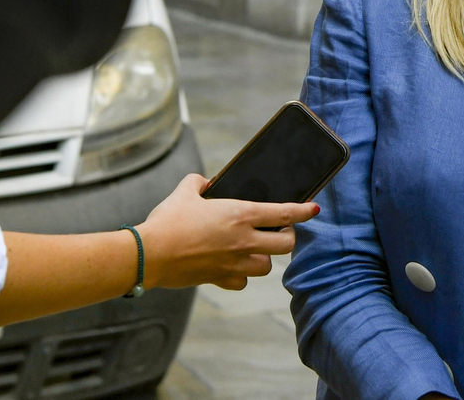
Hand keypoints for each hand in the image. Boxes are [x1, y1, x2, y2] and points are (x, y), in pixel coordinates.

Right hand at [135, 174, 318, 290]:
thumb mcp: (184, 191)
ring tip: (257, 249)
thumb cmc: (167, 221)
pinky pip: (241, 282)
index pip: (284, 213)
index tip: (314, 209)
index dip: (303, 211)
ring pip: (266, 266)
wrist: (149, 254)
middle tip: (280, 231)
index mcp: (240, 214)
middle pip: (286, 245)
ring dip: (265, 258)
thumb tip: (205, 182)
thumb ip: (199, 182)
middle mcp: (243, 240)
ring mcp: (233, 263)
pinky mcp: (219, 279)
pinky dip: (241, 276)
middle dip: (288, 237)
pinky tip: (233, 267)